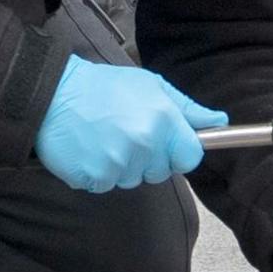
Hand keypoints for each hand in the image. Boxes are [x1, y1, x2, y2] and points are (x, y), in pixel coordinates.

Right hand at [34, 55, 227, 193]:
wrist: (52, 93)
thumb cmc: (103, 87)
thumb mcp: (151, 86)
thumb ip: (187, 108)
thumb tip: (220, 121)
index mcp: (162, 120)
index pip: (191, 157)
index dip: (180, 152)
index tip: (167, 144)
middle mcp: (144, 144)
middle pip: (162, 172)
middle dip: (149, 159)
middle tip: (127, 133)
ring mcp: (118, 164)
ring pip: (133, 180)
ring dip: (122, 166)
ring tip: (105, 138)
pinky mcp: (94, 178)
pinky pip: (107, 185)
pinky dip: (99, 173)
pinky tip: (90, 150)